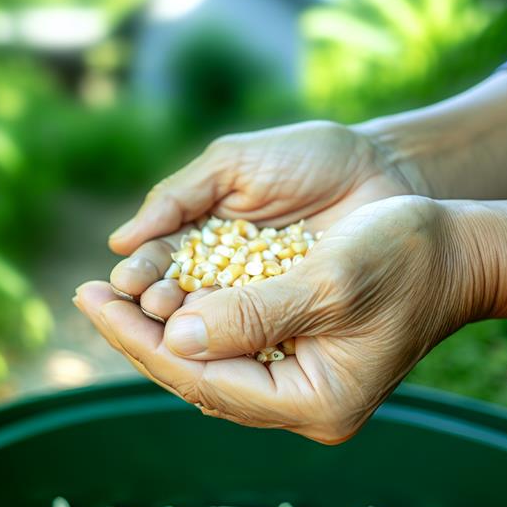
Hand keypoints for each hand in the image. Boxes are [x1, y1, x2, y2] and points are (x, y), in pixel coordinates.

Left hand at [76, 196, 492, 442]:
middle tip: (84, 296)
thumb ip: (252, 315)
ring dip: (155, 329)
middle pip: (198, 378)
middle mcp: (302, 404)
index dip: (142, 343)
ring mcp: (299, 385)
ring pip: (207, 364)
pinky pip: (227, 347)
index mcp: (315, 402)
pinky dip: (188, 321)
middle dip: (138, 336)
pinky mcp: (296, 358)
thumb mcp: (329, 281)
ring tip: (104, 296)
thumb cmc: (406, 258)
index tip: (93, 302)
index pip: (206, 380)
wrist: (459, 250)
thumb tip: (174, 338)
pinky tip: (154, 296)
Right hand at [106, 121, 413, 319]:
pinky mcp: (298, 330)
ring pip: (211, 338)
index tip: (115, 288)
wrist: (392, 170)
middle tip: (137, 309)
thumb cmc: (314, 157)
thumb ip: (180, 197)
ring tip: (166, 320)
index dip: (137, 282)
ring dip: (183, 336)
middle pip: (177, 313)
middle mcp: (226, 282)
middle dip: (150, 315)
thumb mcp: (238, 165)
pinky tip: (211, 344)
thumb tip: (120, 243)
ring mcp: (262, 309)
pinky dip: (231, 348)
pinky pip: (256, 349)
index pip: (158, 273)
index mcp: (202, 240)